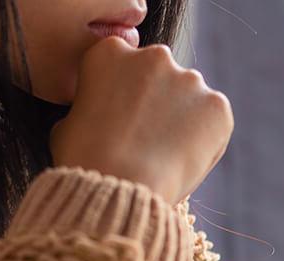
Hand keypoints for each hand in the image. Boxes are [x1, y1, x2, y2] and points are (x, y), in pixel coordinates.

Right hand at [50, 36, 233, 203]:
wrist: (120, 184)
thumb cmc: (85, 160)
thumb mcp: (66, 125)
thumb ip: (88, 109)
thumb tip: (94, 119)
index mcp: (111, 52)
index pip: (125, 68)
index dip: (125, 98)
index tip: (123, 123)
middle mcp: (154, 55)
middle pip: (161, 77)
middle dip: (158, 103)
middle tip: (148, 141)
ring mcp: (189, 79)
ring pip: (191, 98)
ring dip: (184, 120)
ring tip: (166, 156)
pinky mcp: (217, 105)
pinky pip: (214, 121)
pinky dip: (206, 139)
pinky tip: (185, 160)